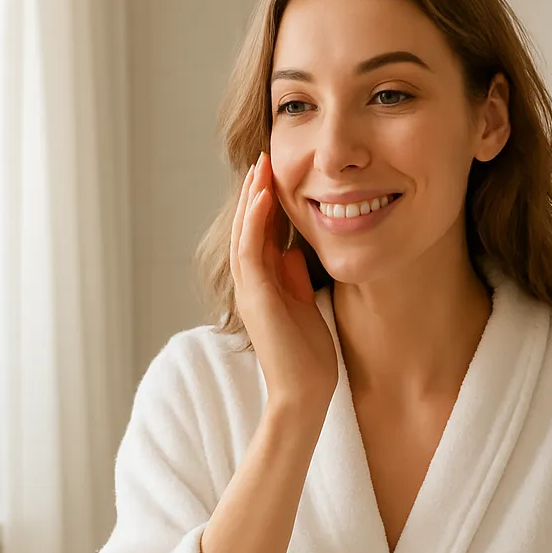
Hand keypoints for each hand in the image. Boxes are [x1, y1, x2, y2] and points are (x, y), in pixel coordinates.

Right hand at [230, 151, 337, 414]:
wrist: (304, 395)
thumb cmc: (307, 359)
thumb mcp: (305, 306)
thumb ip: (294, 279)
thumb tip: (292, 252)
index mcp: (264, 285)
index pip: (260, 234)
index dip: (266, 204)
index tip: (276, 174)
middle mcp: (252, 284)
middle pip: (248, 227)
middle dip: (255, 192)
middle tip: (264, 158)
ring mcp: (250, 290)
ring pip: (244, 233)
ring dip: (252, 198)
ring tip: (261, 166)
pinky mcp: (256, 297)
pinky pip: (250, 250)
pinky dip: (254, 221)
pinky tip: (264, 196)